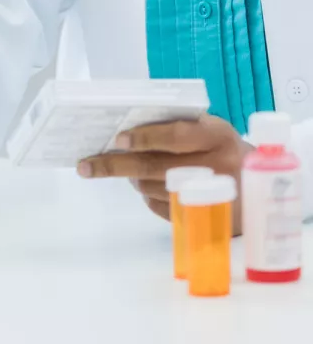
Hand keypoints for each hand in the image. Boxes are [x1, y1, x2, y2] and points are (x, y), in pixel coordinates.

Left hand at [77, 115, 251, 233]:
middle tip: (86, 165)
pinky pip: (159, 206)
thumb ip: (177, 125)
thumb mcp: (210, 129)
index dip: (144, 138)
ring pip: (152, 188)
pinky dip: (147, 195)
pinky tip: (149, 185)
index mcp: (218, 136)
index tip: (117, 140)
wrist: (257, 188)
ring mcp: (209, 197)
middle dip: (115, 165)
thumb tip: (124, 131)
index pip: (175, 136)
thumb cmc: (221, 149)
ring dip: (132, 178)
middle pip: (155, 167)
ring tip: (128, 169)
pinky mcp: (201, 218)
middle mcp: (217, 167)